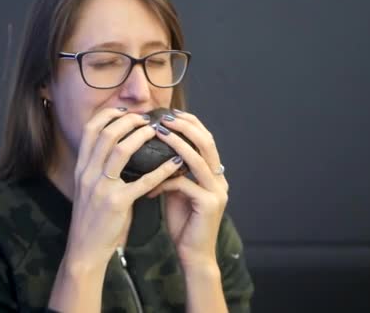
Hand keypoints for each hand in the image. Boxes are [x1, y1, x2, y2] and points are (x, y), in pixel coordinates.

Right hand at [65, 107, 185, 269]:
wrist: (85, 249)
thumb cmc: (91, 218)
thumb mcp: (88, 188)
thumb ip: (98, 168)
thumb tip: (117, 146)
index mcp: (81, 168)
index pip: (90, 130)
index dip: (108, 115)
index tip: (125, 110)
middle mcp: (88, 173)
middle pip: (107, 134)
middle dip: (128, 121)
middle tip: (146, 119)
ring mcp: (101, 188)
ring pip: (121, 150)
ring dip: (141, 136)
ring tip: (157, 132)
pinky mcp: (116, 203)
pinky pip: (142, 181)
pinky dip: (161, 169)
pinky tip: (174, 163)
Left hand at [146, 110, 229, 267]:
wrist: (194, 255)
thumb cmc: (183, 223)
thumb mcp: (178, 192)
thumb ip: (173, 173)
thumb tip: (155, 152)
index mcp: (214, 174)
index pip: (206, 140)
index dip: (190, 124)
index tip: (171, 114)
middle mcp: (220, 179)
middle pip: (206, 142)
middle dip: (185, 126)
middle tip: (164, 118)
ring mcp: (217, 191)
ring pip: (198, 159)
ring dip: (177, 143)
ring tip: (158, 133)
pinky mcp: (209, 205)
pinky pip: (185, 184)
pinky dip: (164, 181)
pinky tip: (149, 185)